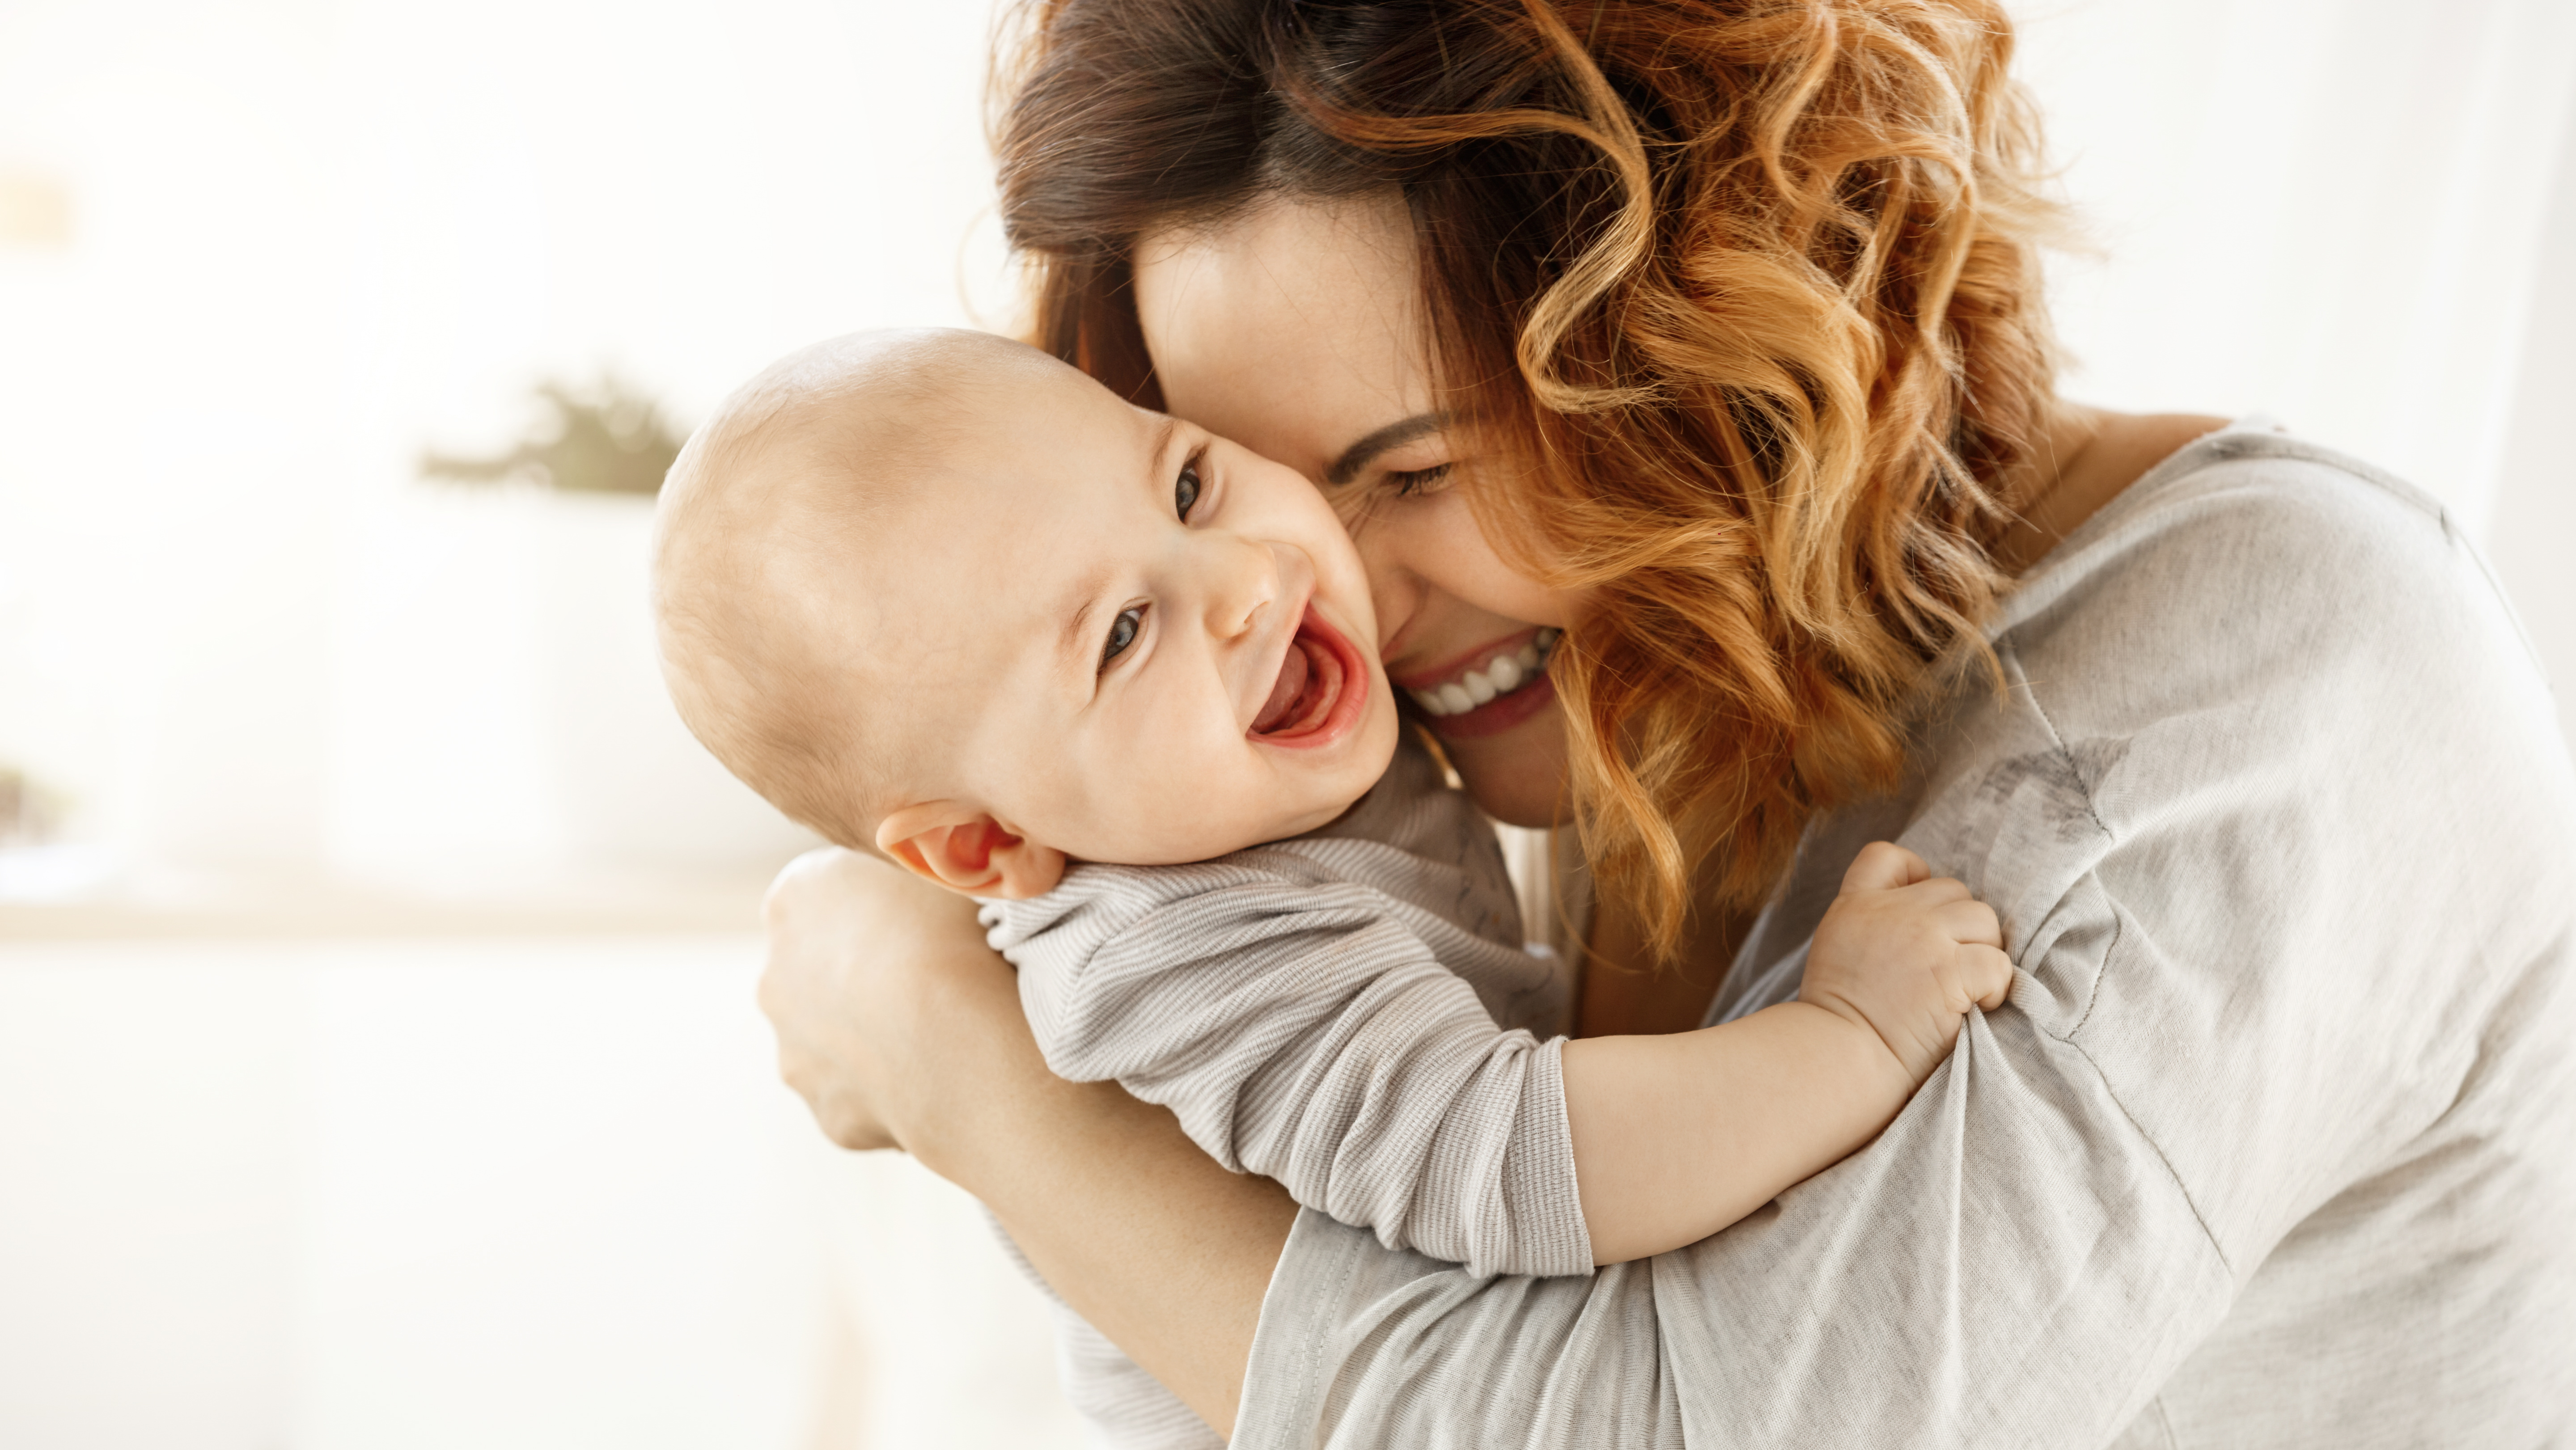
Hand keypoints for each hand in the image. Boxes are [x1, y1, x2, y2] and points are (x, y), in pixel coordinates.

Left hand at [757, 846, 1002, 1150]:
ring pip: (839, 1040)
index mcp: (796, 898)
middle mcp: (775, 977)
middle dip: (868, 977)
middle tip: (938, 981)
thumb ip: (923, 866)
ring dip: (878, 1038)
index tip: (928, 922)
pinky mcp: (827, 1113)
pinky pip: (865, 1097)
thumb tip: (946, 868)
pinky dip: (898, 1091)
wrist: (957, 1045)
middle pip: (824, 970)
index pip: (833, 892)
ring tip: (946, 1037)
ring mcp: (795, 1053)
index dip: (884, 906)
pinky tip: (945, 1079)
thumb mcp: (942, 869)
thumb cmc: (954, 940)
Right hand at [1799, 841, 2013, 1085]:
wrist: (1836, 1060)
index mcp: (1854, 905)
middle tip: (1949, 971)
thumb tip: (1923, 928)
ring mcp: (1922, 937)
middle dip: (1960, 928)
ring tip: (1966, 988)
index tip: (1922, 915)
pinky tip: (1977, 1008)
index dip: (1916, 875)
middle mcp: (1890, 912)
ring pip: (1984, 918)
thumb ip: (1871, 927)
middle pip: (1953, 890)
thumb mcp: (1836, 953)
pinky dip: (1997, 988)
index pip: (1887, 857)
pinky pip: (1999, 963)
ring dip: (1985, 952)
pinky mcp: (1950, 971)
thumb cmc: (1837, 1024)